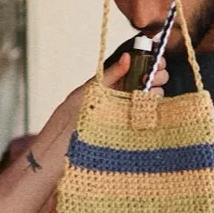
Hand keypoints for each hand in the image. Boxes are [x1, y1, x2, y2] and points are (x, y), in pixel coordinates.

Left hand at [49, 49, 168, 135]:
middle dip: (156, 76)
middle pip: (146, 82)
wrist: (57, 156)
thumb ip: (110, 75)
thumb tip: (128, 56)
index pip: (135, 68)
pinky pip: (146, 121)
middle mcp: (120, 99)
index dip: (148, 62)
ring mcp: (126, 117)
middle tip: (155, 77)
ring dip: (156, 93)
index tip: (156, 62)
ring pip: (149, 100)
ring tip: (150, 94)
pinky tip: (151, 110)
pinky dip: (153, 113)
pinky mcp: (130, 135)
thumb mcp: (87, 93)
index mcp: (109, 86)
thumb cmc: (66, 123)